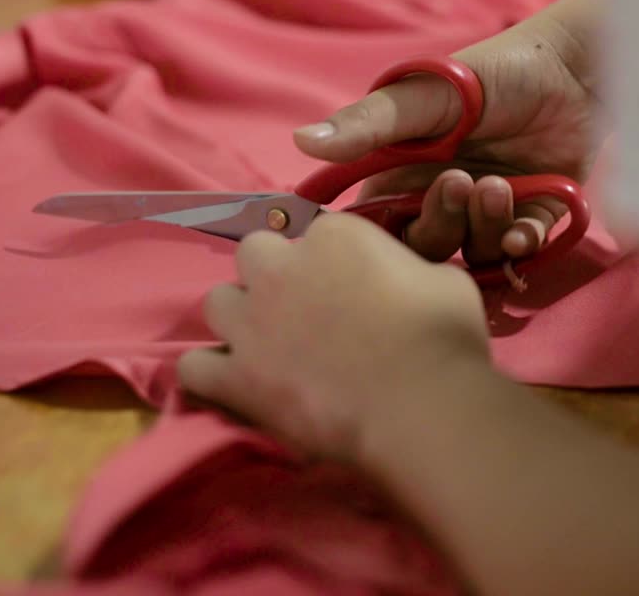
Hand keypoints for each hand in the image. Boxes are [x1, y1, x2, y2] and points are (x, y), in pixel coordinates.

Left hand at [176, 212, 489, 460]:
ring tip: (270, 347)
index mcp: (335, 237)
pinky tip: (239, 385)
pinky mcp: (237, 378)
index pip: (316, 232)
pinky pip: (194, 368)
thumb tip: (404, 281)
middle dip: (274, 275)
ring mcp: (253, 323)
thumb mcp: (444, 281)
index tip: (349, 286)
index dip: (331, 261)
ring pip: (217, 302)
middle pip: (254, 253)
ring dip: (240, 319)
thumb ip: (409, 270)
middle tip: (305, 311)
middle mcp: (283, 268)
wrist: (423, 406)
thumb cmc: (444, 339)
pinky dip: (213, 375)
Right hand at [293, 0, 603, 266]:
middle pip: (424, 248)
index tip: (389, 227)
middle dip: (439, 227)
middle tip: (459, 184)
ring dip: (483, 231)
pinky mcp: (535, 216)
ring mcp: (488, 211)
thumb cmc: (490, 74)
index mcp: (402, 174)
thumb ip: (368, 123)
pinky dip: (519, 246)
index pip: (375, 227)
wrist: (573, 67)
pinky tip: (523, 228)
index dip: (376, 240)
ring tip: (500, 186)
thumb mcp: (422, 96)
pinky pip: (520, 252)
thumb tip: (302, 141)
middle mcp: (442, 199)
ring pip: (472, 253)